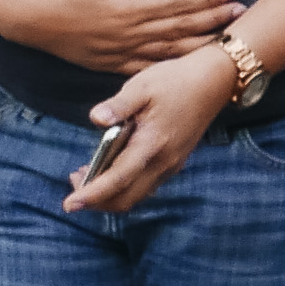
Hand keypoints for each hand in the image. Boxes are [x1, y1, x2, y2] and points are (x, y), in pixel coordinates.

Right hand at [0, 0, 240, 74]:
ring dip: (200, 46)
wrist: (27, 19)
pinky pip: (148, 70)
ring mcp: (121, 53)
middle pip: (180, 29)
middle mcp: (128, 34)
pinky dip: (172, 69)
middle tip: (241, 15)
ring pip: (169, 53)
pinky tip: (190, 68)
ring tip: (226, 40)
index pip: (176, 5)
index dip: (205, 0)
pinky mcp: (111, 66)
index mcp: (127, 8)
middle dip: (213, 22)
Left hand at [66, 45, 236, 212]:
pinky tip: (109, 168)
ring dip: (109, 195)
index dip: (92, 194)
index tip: (70, 204)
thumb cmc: (175, 80)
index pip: (118, 179)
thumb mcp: (142, 85)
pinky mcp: (173, 162)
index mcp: (152, 144)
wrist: (214, 81)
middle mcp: (163, 162)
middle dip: (97, 201)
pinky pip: (144, 186)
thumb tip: (96, 118)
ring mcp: (170, 165)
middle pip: (126, 198)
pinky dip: (122, 186)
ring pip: (135, 196)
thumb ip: (118, 105)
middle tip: (73, 184)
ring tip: (85, 175)